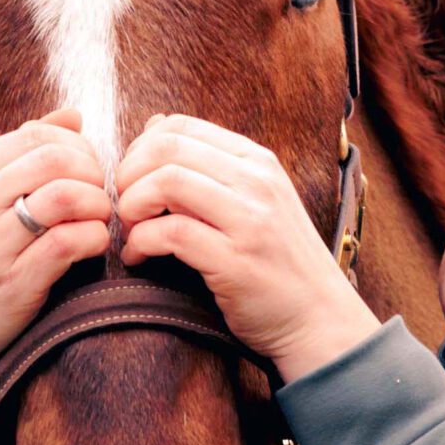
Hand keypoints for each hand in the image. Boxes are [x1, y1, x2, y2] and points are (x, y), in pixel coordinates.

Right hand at [0, 106, 113, 421]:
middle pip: (56, 158)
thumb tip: (73, 116)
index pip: (36, 135)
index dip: (76, 148)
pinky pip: (71, 241)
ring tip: (97, 219)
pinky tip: (92, 245)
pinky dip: (95, 237)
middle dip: (92, 172)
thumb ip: (22, 154)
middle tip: (98, 195)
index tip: (84, 172)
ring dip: (98, 204)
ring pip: (67, 194)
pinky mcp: (13, 282)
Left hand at [114, 113, 380, 382]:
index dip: (141, 149)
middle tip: (124, 205)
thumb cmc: (279, 263)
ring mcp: (250, 220)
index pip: (181, 127)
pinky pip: (170, 233)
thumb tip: (155, 126)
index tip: (133, 180)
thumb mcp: (254, 201)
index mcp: (258, 162)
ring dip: (133, 205)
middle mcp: (257, 183)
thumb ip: (207, 166)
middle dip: (130, 174)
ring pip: (167, 182)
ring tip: (132, 229)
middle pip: (168, 148)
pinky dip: (141, 242)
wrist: (320, 319)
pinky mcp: (237, 261)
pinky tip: (139, 256)